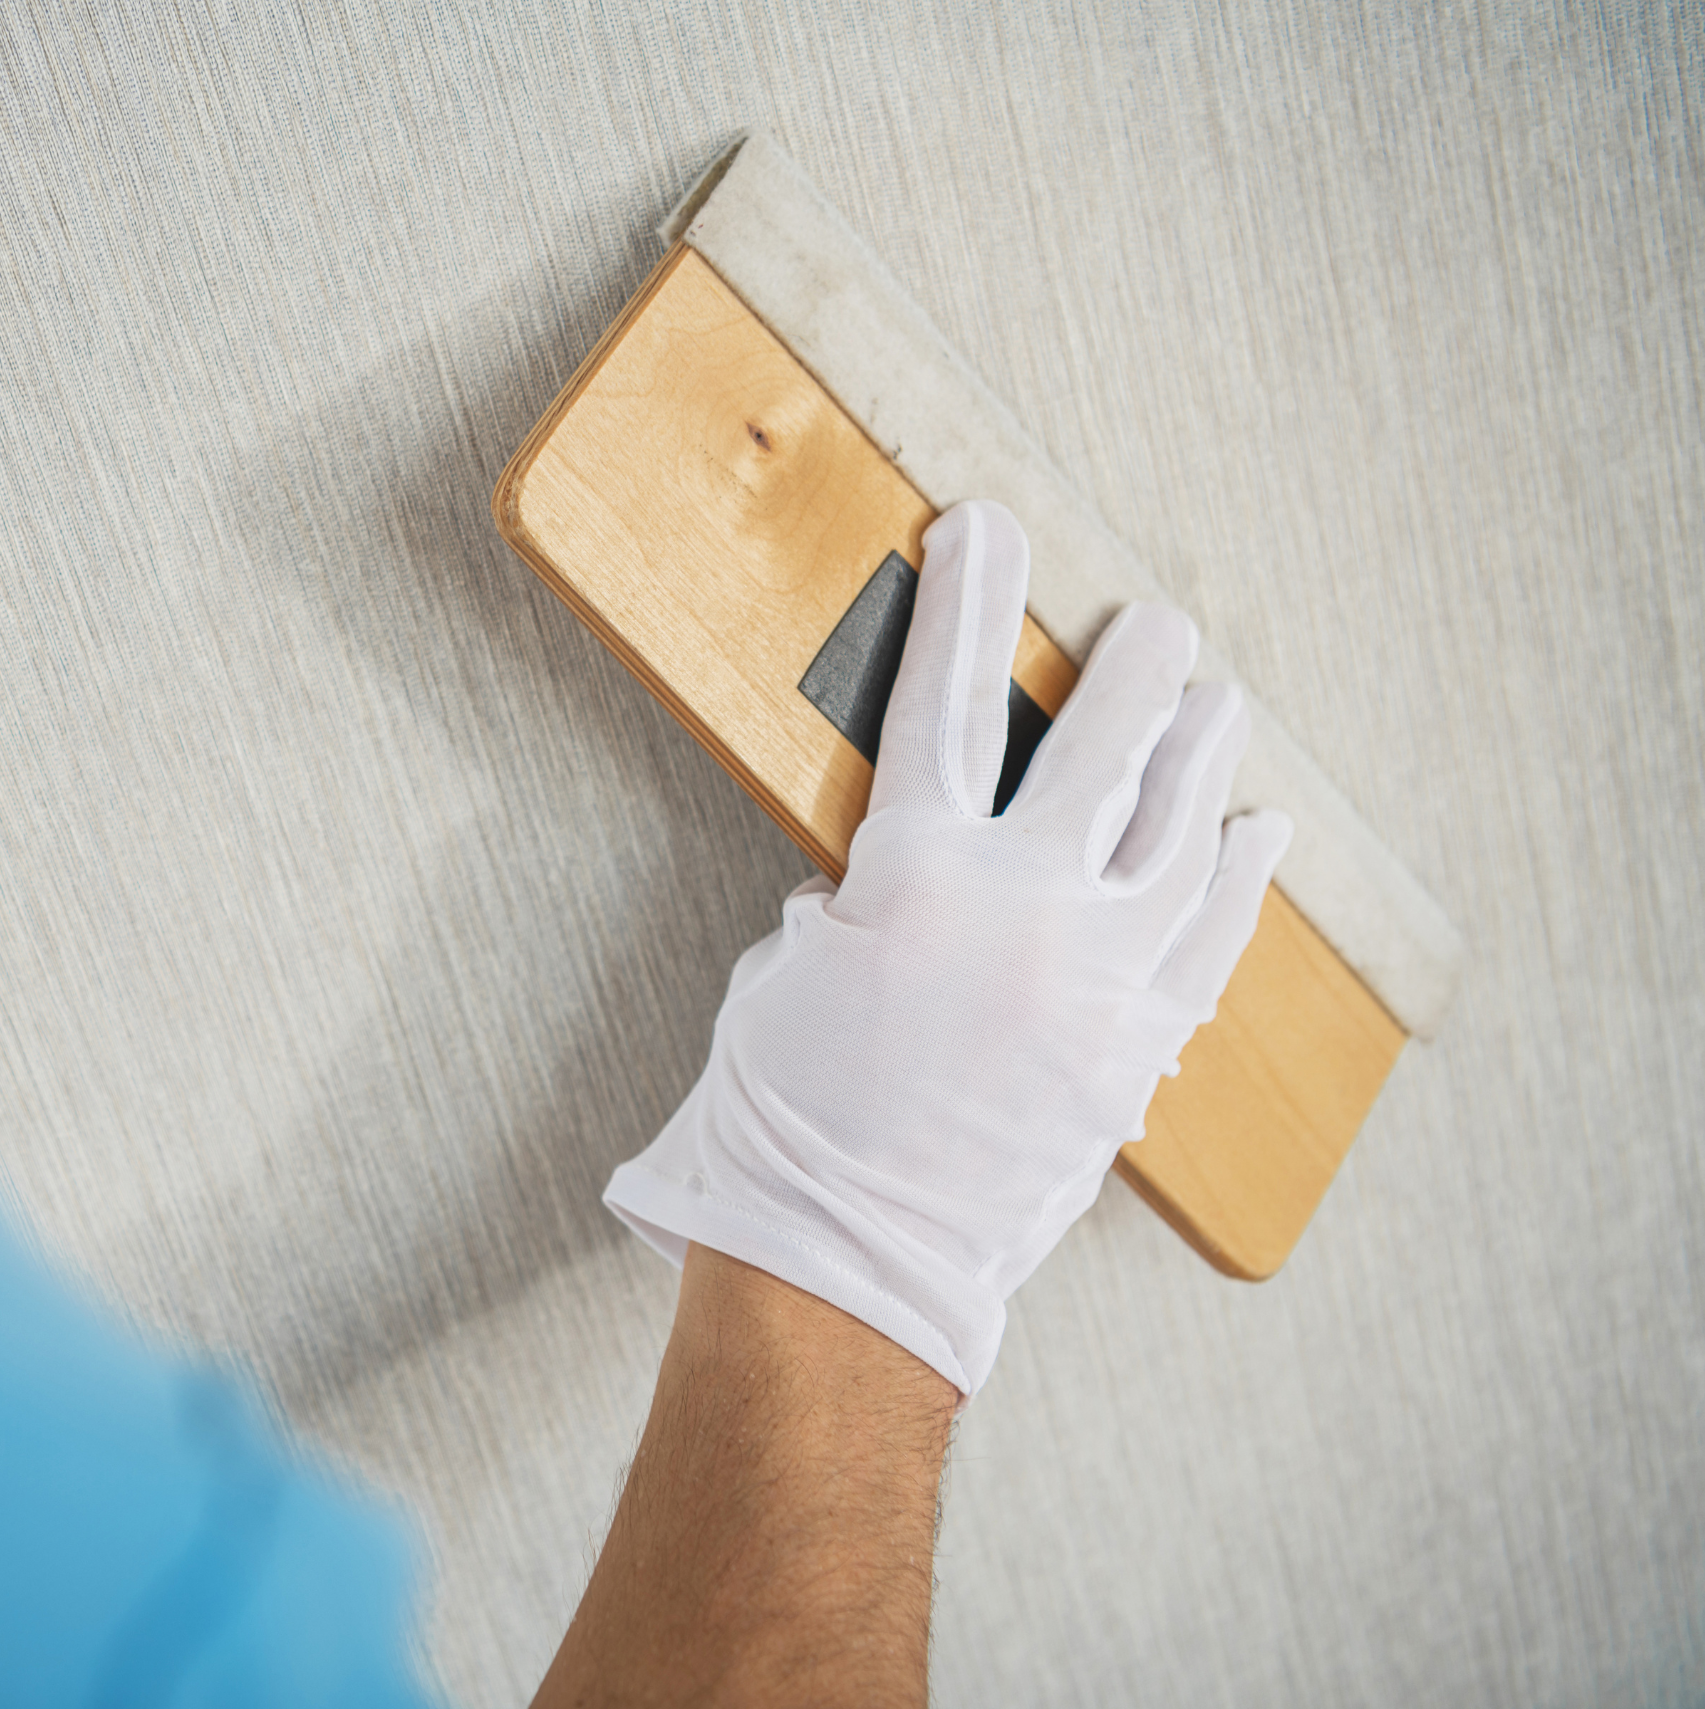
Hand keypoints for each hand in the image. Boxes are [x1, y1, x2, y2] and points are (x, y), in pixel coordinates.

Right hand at [604, 500, 1290, 1393]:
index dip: (966, 603)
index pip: (946, 701)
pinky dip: (1237, 877)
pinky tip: (1256, 831)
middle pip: (1101, 746)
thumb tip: (901, 886)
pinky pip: (1209, 937)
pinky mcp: (1137, 1045)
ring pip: (1176, 828)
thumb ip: (856, 901)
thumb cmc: (783, 1119)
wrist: (849, 1255)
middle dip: (1134, 666)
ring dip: (1201, 753)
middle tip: (1156, 620)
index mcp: (916, 871)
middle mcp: (1023, 904)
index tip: (986, 527)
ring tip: (1217, 699)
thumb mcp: (786, 975)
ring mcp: (1097, 974)